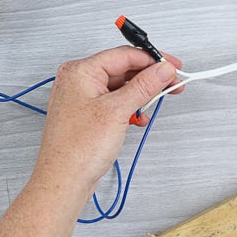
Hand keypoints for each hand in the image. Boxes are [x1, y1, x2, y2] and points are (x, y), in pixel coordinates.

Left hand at [33, 46, 182, 197]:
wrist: (64, 181)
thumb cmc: (77, 150)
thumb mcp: (117, 111)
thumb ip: (144, 86)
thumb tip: (162, 70)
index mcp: (80, 71)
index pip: (124, 55)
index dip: (152, 60)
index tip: (172, 67)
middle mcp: (78, 81)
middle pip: (123, 69)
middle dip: (149, 78)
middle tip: (171, 84)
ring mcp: (82, 99)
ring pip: (120, 87)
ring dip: (141, 95)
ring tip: (157, 102)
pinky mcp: (87, 115)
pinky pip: (114, 103)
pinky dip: (130, 108)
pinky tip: (139, 118)